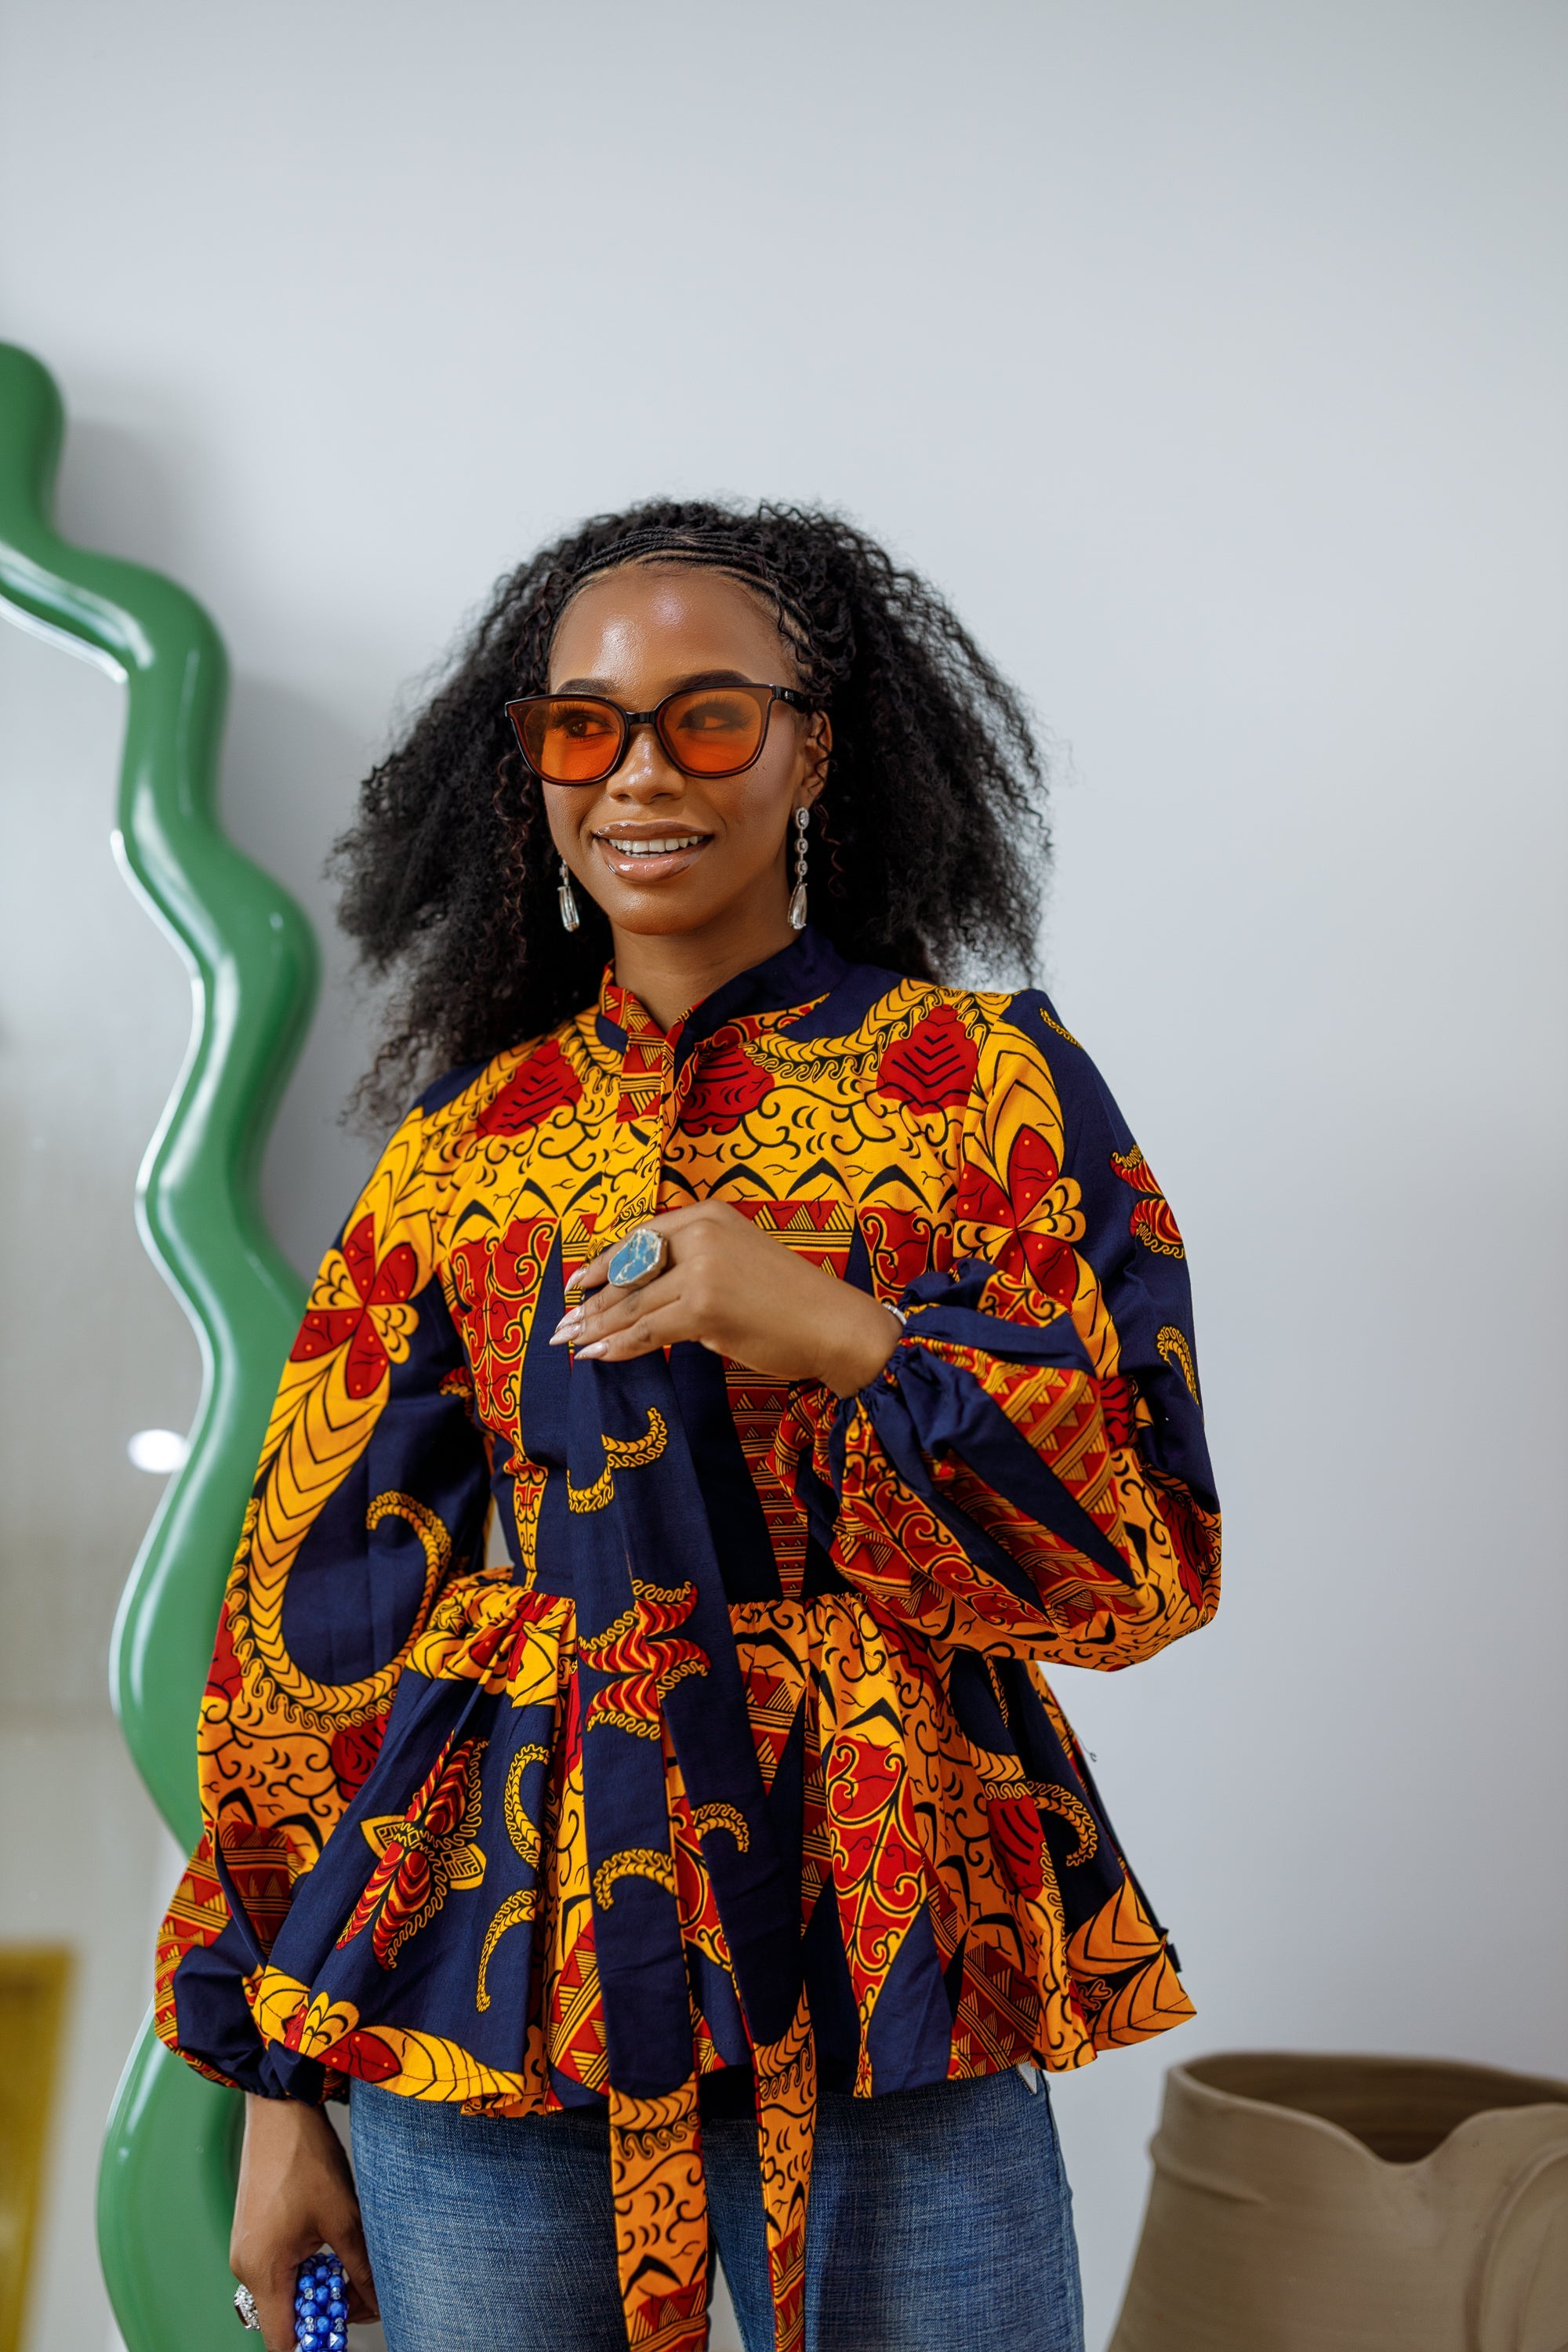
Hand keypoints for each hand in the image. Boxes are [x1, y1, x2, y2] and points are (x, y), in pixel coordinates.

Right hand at [231, 2096, 378, 2349]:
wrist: (281, 2109)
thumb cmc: (306, 2158)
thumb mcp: (343, 2218)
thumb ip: (360, 2268)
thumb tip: (379, 2302)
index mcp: (263, 2270)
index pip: (283, 2341)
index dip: (315, 2347)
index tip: (343, 2338)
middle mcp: (246, 2265)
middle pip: (284, 2317)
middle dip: (324, 2315)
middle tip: (363, 2298)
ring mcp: (247, 2248)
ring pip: (284, 2292)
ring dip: (318, 2289)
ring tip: (352, 2268)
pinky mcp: (253, 2232)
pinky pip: (278, 2269)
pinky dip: (305, 2269)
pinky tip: (332, 2250)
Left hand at [553, 1201, 902, 1396]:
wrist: (836, 1326)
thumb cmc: (792, 1304)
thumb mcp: (738, 1264)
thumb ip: (692, 1271)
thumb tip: (644, 1300)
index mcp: (709, 1215)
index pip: (641, 1239)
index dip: (604, 1263)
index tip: (577, 1283)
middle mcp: (703, 1233)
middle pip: (631, 1271)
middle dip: (592, 1303)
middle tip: (560, 1325)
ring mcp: (703, 1269)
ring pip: (633, 1304)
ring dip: (597, 1328)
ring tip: (570, 1344)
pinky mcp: (704, 1306)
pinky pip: (648, 1330)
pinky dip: (619, 1346)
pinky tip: (599, 1356)